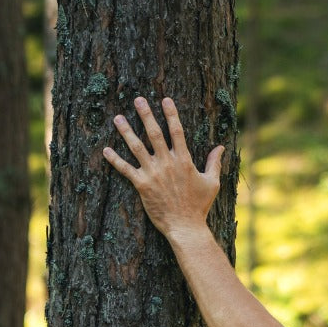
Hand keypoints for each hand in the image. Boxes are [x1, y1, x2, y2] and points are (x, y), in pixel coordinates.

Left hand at [103, 96, 223, 241]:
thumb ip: (214, 163)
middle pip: (154, 133)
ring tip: (117, 118)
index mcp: (184, 161)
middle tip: (137, 100)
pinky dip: (115, 159)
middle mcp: (167, 163)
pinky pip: (125, 169)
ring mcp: (153, 173)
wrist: (186, 226)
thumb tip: (221, 147)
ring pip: (137, 147)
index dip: (171, 114)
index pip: (177, 131)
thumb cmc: (200, 206)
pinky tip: (106, 149)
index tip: (165, 99)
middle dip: (146, 115)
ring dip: (126, 131)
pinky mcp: (142, 185)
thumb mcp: (212, 183)